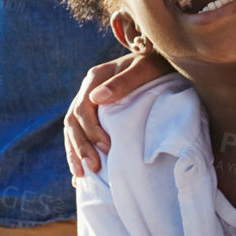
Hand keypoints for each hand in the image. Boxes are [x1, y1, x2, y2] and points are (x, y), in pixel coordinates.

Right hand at [63, 48, 172, 176]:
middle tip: (93, 169)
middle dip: (81, 147)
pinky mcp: (97, 112)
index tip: (107, 147)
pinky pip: (80, 132)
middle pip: (73, 121)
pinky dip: (78, 152)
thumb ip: (123, 82)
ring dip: (75, 152)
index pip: (83, 108)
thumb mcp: (144, 69)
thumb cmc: (157, 63)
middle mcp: (89, 89)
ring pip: (72, 129)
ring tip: (81, 175)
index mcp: (96, 77)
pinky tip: (80, 172)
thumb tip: (97, 98)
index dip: (91, 130)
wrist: (163, 59)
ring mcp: (91, 101)